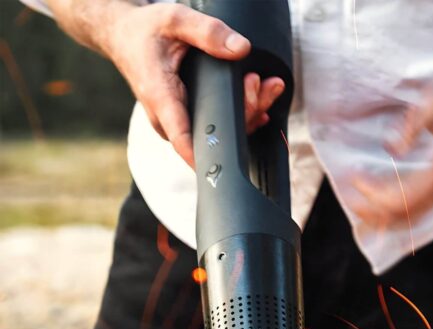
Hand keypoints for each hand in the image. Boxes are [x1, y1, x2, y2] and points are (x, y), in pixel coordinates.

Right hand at [106, 2, 284, 166]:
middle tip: (257, 84)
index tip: (230, 161)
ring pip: (215, 134)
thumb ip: (208, 32)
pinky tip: (257, 101)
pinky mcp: (185, 120)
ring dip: (246, 113)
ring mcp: (176, 123)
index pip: (183, 140)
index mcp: (160, 98)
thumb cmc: (145, 31)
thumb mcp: (174, 20)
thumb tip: (241, 49)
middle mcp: (167, 118)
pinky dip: (239, 114)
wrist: (126, 37)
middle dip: (243, 116)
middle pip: (210, 136)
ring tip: (264, 86)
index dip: (207, 156)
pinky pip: (214, 127)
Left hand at [351, 44, 432, 224]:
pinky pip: (424, 208)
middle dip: (375, 212)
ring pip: (416, 217)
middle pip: (407, 214)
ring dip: (386, 216)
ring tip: (361, 207)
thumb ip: (413, 127)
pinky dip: (401, 211)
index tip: (355, 180)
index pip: (405, 196)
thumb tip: (391, 150)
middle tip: (350, 200)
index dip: (376, 195)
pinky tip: (383, 207)